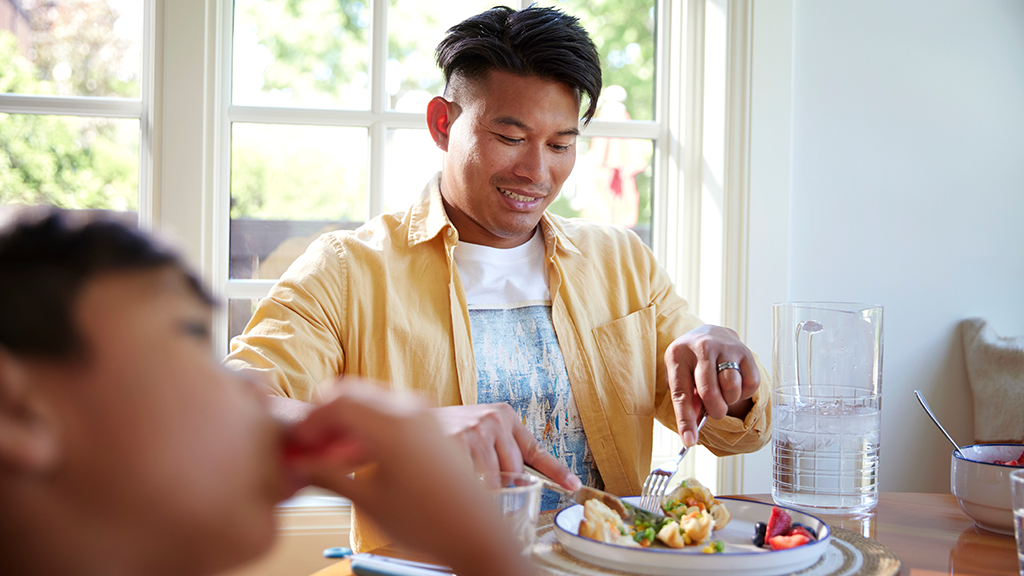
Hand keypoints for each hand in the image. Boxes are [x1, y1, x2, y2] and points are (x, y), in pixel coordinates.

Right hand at [285, 382, 533, 575]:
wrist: (476, 533)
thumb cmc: (427, 522)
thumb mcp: (369, 500)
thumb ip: (328, 475)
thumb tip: (300, 465)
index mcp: (391, 424)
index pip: (336, 401)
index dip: (310, 420)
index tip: (297, 443)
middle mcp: (410, 409)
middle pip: (353, 392)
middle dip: (326, 414)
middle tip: (310, 446)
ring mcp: (425, 413)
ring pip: (372, 398)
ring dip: (347, 418)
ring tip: (332, 454)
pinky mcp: (433, 424)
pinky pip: (392, 409)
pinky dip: (369, 423)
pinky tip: (359, 454)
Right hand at [434, 403, 580, 491]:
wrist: (401, 421)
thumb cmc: (442, 434)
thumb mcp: (477, 432)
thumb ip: (500, 450)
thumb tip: (524, 485)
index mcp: (502, 414)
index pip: (535, 450)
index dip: (557, 471)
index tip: (573, 485)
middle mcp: (493, 419)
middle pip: (514, 472)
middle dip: (501, 486)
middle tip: (478, 483)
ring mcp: (475, 430)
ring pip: (494, 481)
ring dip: (479, 488)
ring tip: (459, 476)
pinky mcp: (458, 442)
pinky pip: (474, 482)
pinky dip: (465, 487)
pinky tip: (453, 476)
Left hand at [664, 325, 760, 446]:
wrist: (709, 334)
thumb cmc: (690, 362)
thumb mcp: (679, 375)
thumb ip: (686, 401)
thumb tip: (693, 431)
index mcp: (677, 354)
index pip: (681, 394)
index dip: (685, 420)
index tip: (689, 441)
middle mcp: (701, 347)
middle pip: (710, 392)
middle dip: (714, 411)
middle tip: (715, 411)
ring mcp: (725, 347)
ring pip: (732, 388)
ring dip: (729, 400)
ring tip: (723, 392)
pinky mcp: (745, 351)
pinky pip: (750, 384)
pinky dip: (744, 392)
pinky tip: (735, 383)